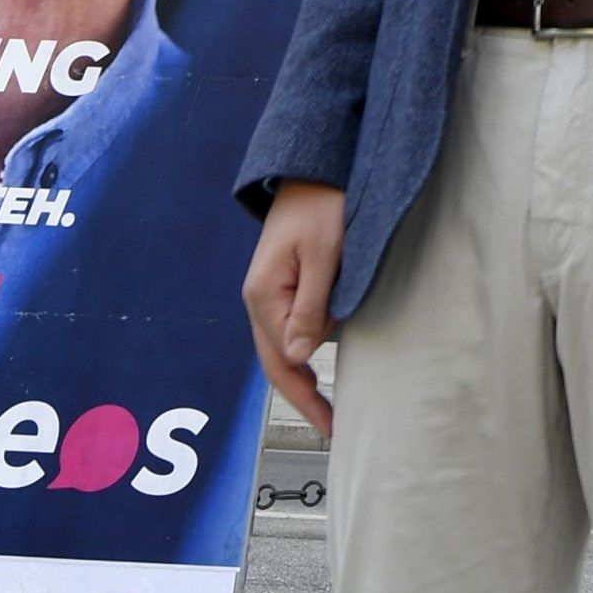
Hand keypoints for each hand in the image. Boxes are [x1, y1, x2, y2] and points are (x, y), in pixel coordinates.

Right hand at [243, 180, 345, 438]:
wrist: (312, 167)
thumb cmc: (320, 204)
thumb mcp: (322, 254)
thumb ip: (310, 306)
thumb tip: (298, 357)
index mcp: (263, 296)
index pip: (281, 362)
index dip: (305, 397)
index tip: (330, 425)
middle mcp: (260, 298)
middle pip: (277, 361)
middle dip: (302, 395)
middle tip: (332, 425)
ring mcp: (270, 291)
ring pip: (285, 344)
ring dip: (305, 372)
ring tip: (332, 401)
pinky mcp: (284, 282)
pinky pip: (292, 324)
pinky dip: (307, 347)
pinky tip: (323, 360)